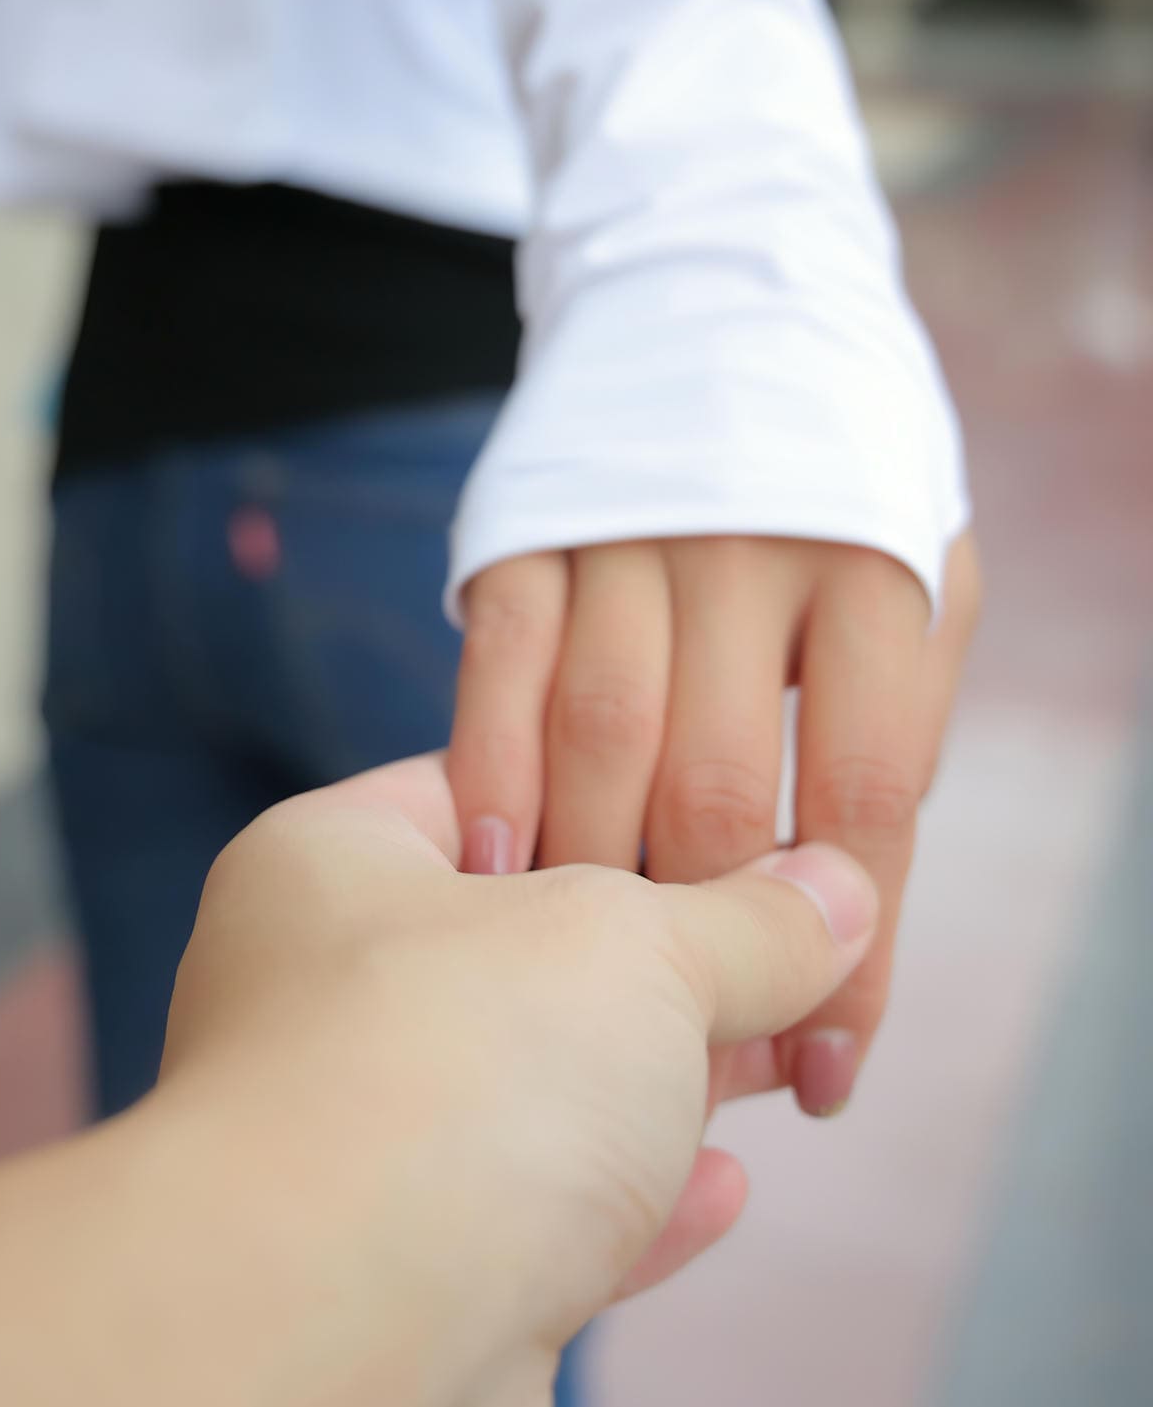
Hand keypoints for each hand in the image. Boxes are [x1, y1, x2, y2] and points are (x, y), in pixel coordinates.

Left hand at [161, 757, 876, 1406]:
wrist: (333, 1350)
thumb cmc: (453, 1079)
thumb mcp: (638, 948)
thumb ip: (750, 918)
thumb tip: (835, 889)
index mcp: (331, 865)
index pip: (489, 781)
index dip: (625, 783)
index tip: (743, 813)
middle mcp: (320, 995)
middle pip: (519, 947)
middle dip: (663, 960)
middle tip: (790, 954)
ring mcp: (357, 1143)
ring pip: (532, 1093)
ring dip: (655, 1088)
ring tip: (777, 1064)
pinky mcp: (405, 1282)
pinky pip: (537, 1221)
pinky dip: (631, 1205)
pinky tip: (723, 1190)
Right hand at [447, 532, 980, 1114]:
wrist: (721, 331)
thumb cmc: (837, 513)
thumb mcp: (917, 600)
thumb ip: (886, 747)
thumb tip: (841, 939)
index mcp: (874, 575)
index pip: (864, 794)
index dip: (850, 955)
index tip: (824, 1075)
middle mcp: (747, 549)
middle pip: (716, 780)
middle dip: (704, 938)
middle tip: (688, 1050)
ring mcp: (626, 535)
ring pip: (599, 735)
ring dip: (586, 879)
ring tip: (580, 984)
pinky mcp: (524, 535)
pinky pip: (497, 672)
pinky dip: (490, 781)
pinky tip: (489, 872)